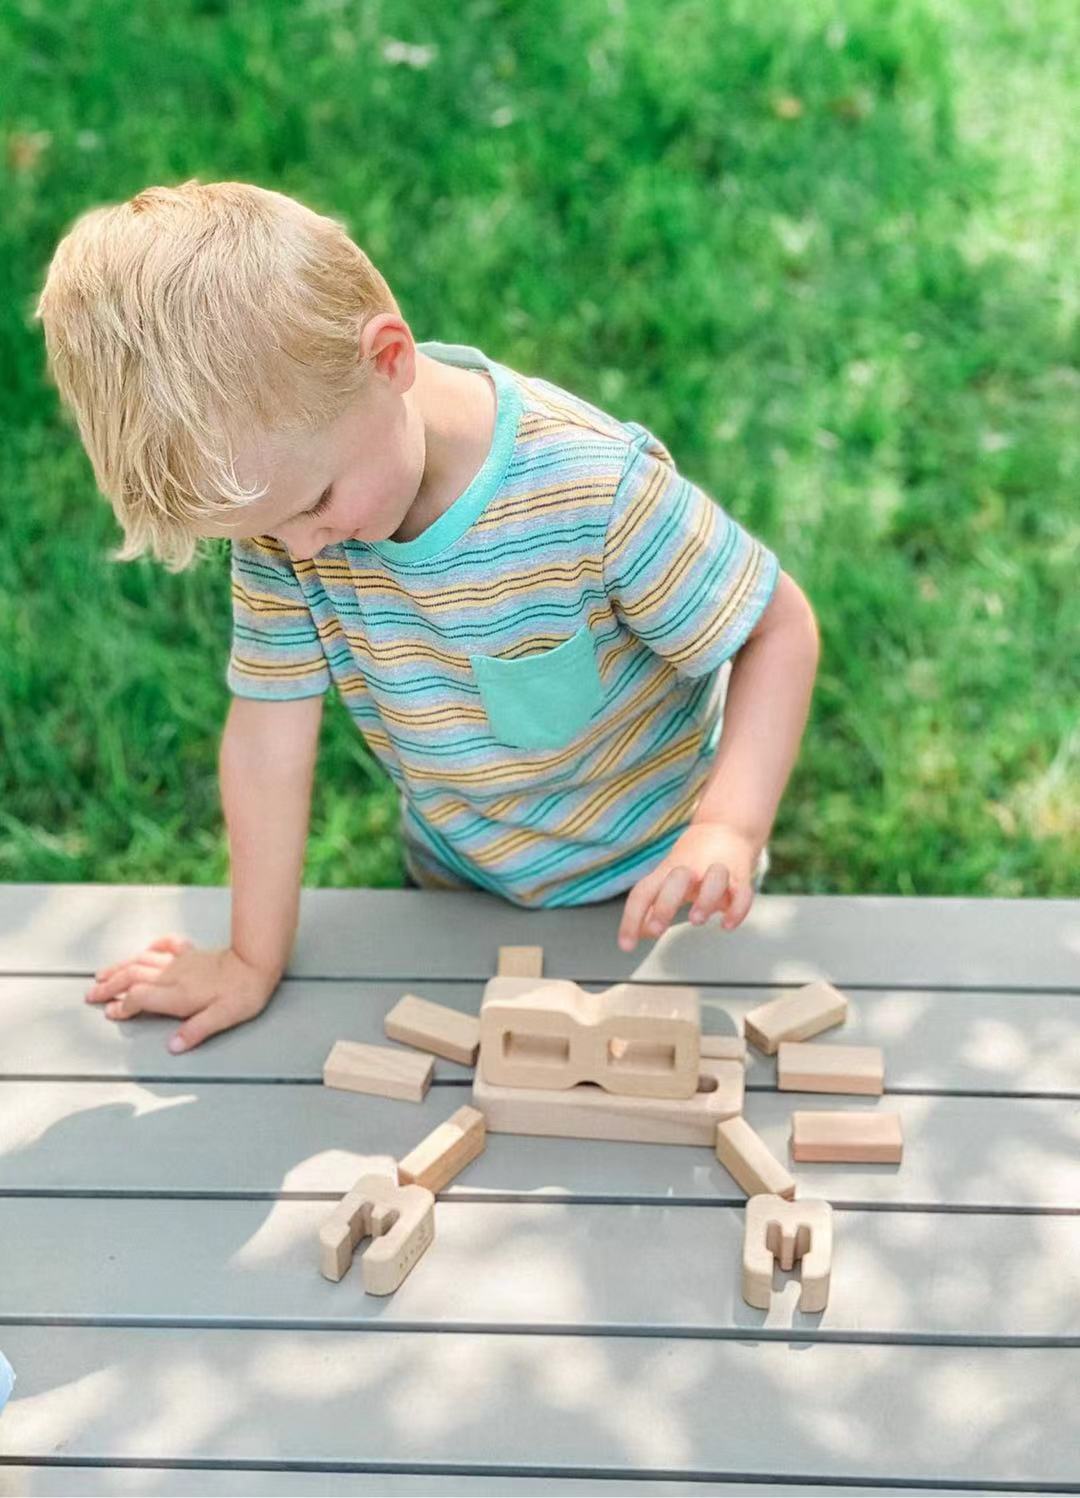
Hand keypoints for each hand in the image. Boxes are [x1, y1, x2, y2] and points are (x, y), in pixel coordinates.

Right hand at [84, 934, 280, 1052]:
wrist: (257, 962)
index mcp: (177, 994)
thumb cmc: (243, 993)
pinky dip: (150, 947)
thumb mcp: (223, 1017)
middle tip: (90, 994)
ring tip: (101, 974)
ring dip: (120, 967)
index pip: (139, 998)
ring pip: (141, 961)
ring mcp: (180, 962)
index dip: (122, 1006)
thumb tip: (172, 1047)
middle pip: (132, 977)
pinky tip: (144, 950)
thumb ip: (196, 1031)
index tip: (108, 1013)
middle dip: (109, 986)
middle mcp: (173, 975)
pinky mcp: (191, 953)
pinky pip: (165, 945)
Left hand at [618, 822, 759, 951]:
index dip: (631, 919)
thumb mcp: (669, 880)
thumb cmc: (693, 863)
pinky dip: (737, 909)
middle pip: (676, 879)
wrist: (728, 828)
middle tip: (656, 930)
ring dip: (705, 900)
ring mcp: (718, 870)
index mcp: (668, 871)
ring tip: (696, 921)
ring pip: (715, 878)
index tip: (626, 946)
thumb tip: (639, 933)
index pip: (644, 892)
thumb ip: (653, 908)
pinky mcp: (741, 877)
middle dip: (666, 904)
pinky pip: (743, 892)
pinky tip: (727, 925)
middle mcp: (692, 868)